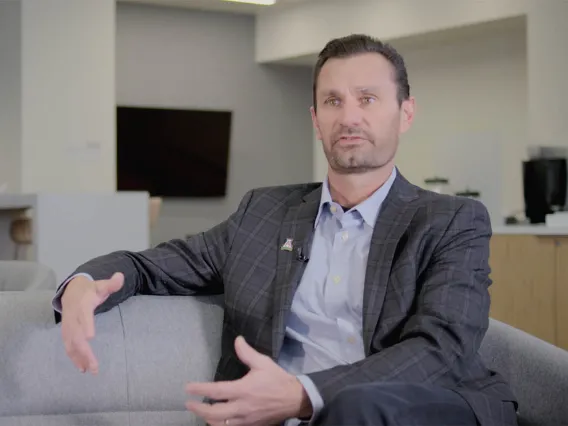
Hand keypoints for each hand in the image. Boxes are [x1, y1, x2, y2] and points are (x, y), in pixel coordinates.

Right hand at [60, 272, 123, 373]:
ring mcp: (68, 326)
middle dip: (85, 352)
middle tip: (95, 366)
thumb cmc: (91, 290)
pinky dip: (74, 358)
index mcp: (82, 305)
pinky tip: (82, 368)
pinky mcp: (66, 333)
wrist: (71, 291)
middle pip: (77, 336)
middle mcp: (72, 317)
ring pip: (71, 344)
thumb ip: (112, 283)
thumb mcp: (101, 285)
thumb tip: (121, 276)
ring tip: (90, 370)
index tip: (91, 336)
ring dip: (80, 358)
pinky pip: (68, 347)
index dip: (86, 325)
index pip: (84, 315)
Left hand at [185, 336, 312, 425]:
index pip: (216, 391)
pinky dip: (220, 425)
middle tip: (189, 404)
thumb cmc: (277, 379)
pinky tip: (216, 420)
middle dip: (199, 409)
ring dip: (208, 419)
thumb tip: (237, 339)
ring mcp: (246, 420)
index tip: (188, 388)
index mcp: (244, 390)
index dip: (200, 390)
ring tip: (201, 413)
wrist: (294, 399)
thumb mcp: (263, 363)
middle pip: (214, 413)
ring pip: (221, 424)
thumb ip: (247, 353)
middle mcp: (242, 407)